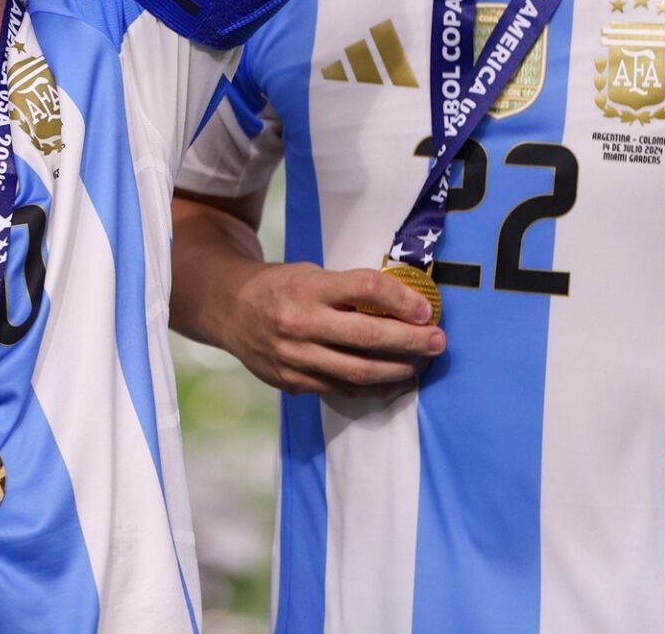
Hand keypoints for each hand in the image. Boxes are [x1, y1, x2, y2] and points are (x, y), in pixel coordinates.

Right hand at [217, 262, 443, 396]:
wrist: (227, 309)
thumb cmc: (279, 287)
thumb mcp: (310, 274)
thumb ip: (348, 291)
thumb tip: (403, 306)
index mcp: (307, 288)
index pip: (365, 289)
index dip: (401, 299)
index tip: (425, 309)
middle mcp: (300, 323)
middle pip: (368, 335)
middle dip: (411, 340)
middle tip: (437, 341)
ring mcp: (295, 357)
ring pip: (359, 371)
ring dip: (397, 369)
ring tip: (418, 364)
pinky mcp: (292, 381)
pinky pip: (341, 388)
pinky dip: (371, 387)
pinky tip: (390, 381)